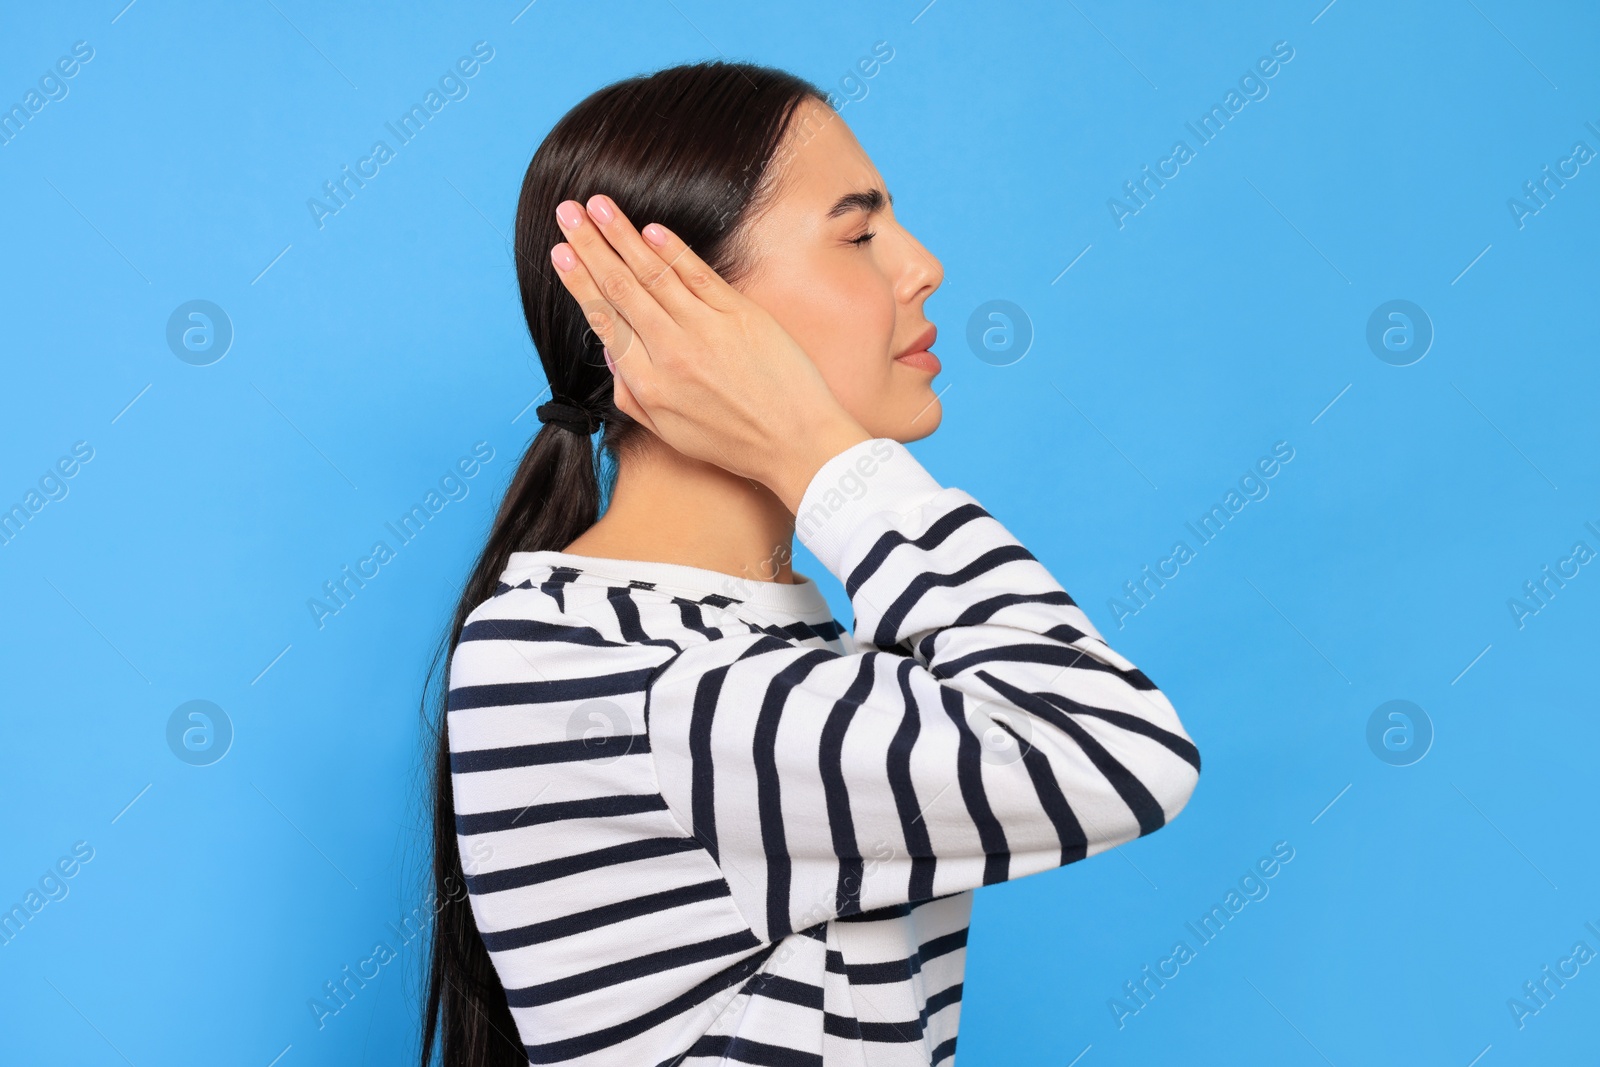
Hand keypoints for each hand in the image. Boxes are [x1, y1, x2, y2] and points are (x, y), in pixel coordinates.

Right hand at [549, 194, 870, 513]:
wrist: (797, 442)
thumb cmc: (733, 441)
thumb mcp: (669, 433)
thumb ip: (631, 394)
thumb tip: (611, 352)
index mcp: (649, 384)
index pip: (605, 320)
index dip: (579, 282)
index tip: (559, 252)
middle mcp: (672, 353)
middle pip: (622, 288)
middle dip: (590, 246)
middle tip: (566, 212)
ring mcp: (706, 330)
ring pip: (654, 274)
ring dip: (621, 235)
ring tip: (597, 205)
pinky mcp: (739, 315)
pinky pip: (697, 275)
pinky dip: (672, 250)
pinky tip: (648, 228)